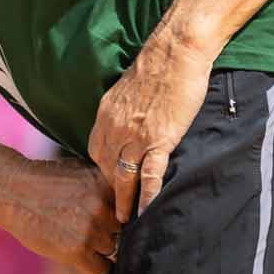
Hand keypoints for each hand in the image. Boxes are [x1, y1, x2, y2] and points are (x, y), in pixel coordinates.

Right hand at [0, 157, 122, 273]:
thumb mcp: (83, 172)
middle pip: (125, 231)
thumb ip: (107, 188)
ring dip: (101, 248)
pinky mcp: (77, 250)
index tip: (118, 220)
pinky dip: (94, 264)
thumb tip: (132, 207)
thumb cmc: (48, 181)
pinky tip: (80, 253)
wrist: (13, 191)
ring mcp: (91, 229)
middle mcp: (104, 207)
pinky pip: (102, 267)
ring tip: (81, 238)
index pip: (132, 209)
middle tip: (92, 229)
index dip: (125, 216)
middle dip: (112, 232)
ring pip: (113, 249)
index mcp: (108, 185)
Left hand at [88, 37, 211, 220]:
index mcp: (107, 114)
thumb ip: (125, 109)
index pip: (98, 151)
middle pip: (107, 169)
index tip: (111, 182)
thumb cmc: (160, 65)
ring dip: (125, 201)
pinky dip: (146, 196)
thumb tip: (130, 120)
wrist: (176, 52)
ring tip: (127, 221)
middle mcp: (115, 128)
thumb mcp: (129, 88)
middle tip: (116, 210)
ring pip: (124, 177)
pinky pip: (149, 174)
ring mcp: (135, 136)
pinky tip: (146, 211)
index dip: (103, 170)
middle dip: (111, 191)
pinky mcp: (159, 139)